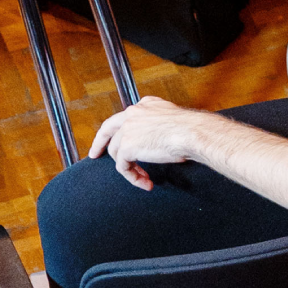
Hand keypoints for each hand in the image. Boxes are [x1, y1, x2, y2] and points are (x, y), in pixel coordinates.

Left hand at [89, 98, 212, 190]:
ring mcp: (127, 130)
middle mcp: (132, 114)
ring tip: (144, 179)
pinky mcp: (127, 146)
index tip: (114, 138)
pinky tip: (144, 182)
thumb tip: (168, 141)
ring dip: (129, 168)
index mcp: (145, 106)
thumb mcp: (176, 122)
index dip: (117, 129)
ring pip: (116, 151)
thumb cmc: (193, 130)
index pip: (125, 117)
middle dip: (100, 143)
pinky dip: (132, 176)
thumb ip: (165, 126)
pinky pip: (123, 165)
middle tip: (95, 154)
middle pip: (109, 130)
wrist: (192, 133)